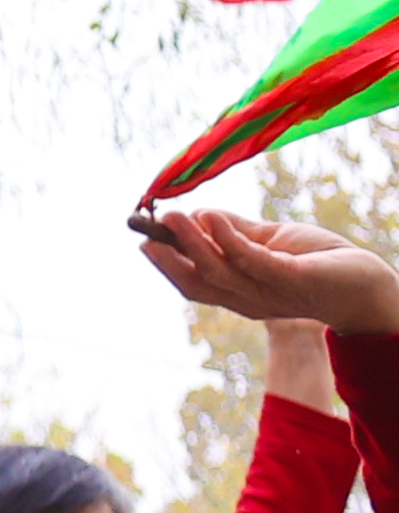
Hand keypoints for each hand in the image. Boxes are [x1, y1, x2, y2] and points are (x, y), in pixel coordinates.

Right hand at [133, 205, 398, 339]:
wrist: (368, 283)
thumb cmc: (321, 262)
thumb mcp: (272, 242)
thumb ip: (237, 232)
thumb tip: (200, 213)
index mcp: (238, 292)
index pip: (193, 281)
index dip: (165, 262)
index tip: (143, 237)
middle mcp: (247, 299)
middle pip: (197, 282)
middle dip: (167, 258)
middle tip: (147, 228)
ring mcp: (269, 292)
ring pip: (219, 272)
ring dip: (191, 243)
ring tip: (173, 216)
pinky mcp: (292, 279)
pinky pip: (253, 261)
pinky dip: (228, 240)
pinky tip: (211, 218)